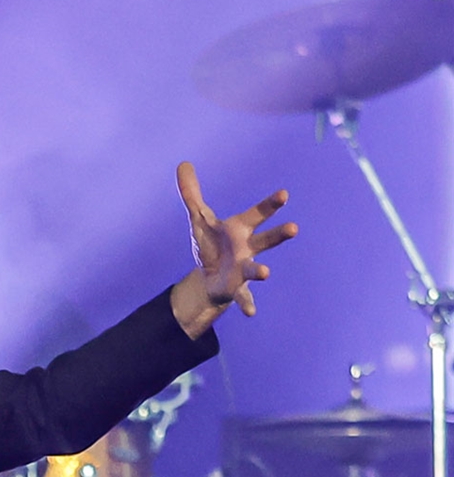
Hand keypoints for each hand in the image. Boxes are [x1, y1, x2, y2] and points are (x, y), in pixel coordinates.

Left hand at [171, 162, 297, 336]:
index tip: (284, 194)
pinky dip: (246, 304)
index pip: (258, 213)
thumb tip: (182, 163)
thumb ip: (191, 193)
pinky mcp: (236, 289)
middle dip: (279, 235)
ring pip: (255, 270)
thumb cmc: (211, 243)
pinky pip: (243, 298)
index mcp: (241, 229)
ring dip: (260, 272)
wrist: (211, 275)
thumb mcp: (198, 218)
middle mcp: (248, 248)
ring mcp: (244, 269)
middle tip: (293, 228)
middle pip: (267, 240)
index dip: (270, 204)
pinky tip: (250, 313)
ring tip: (264, 274)